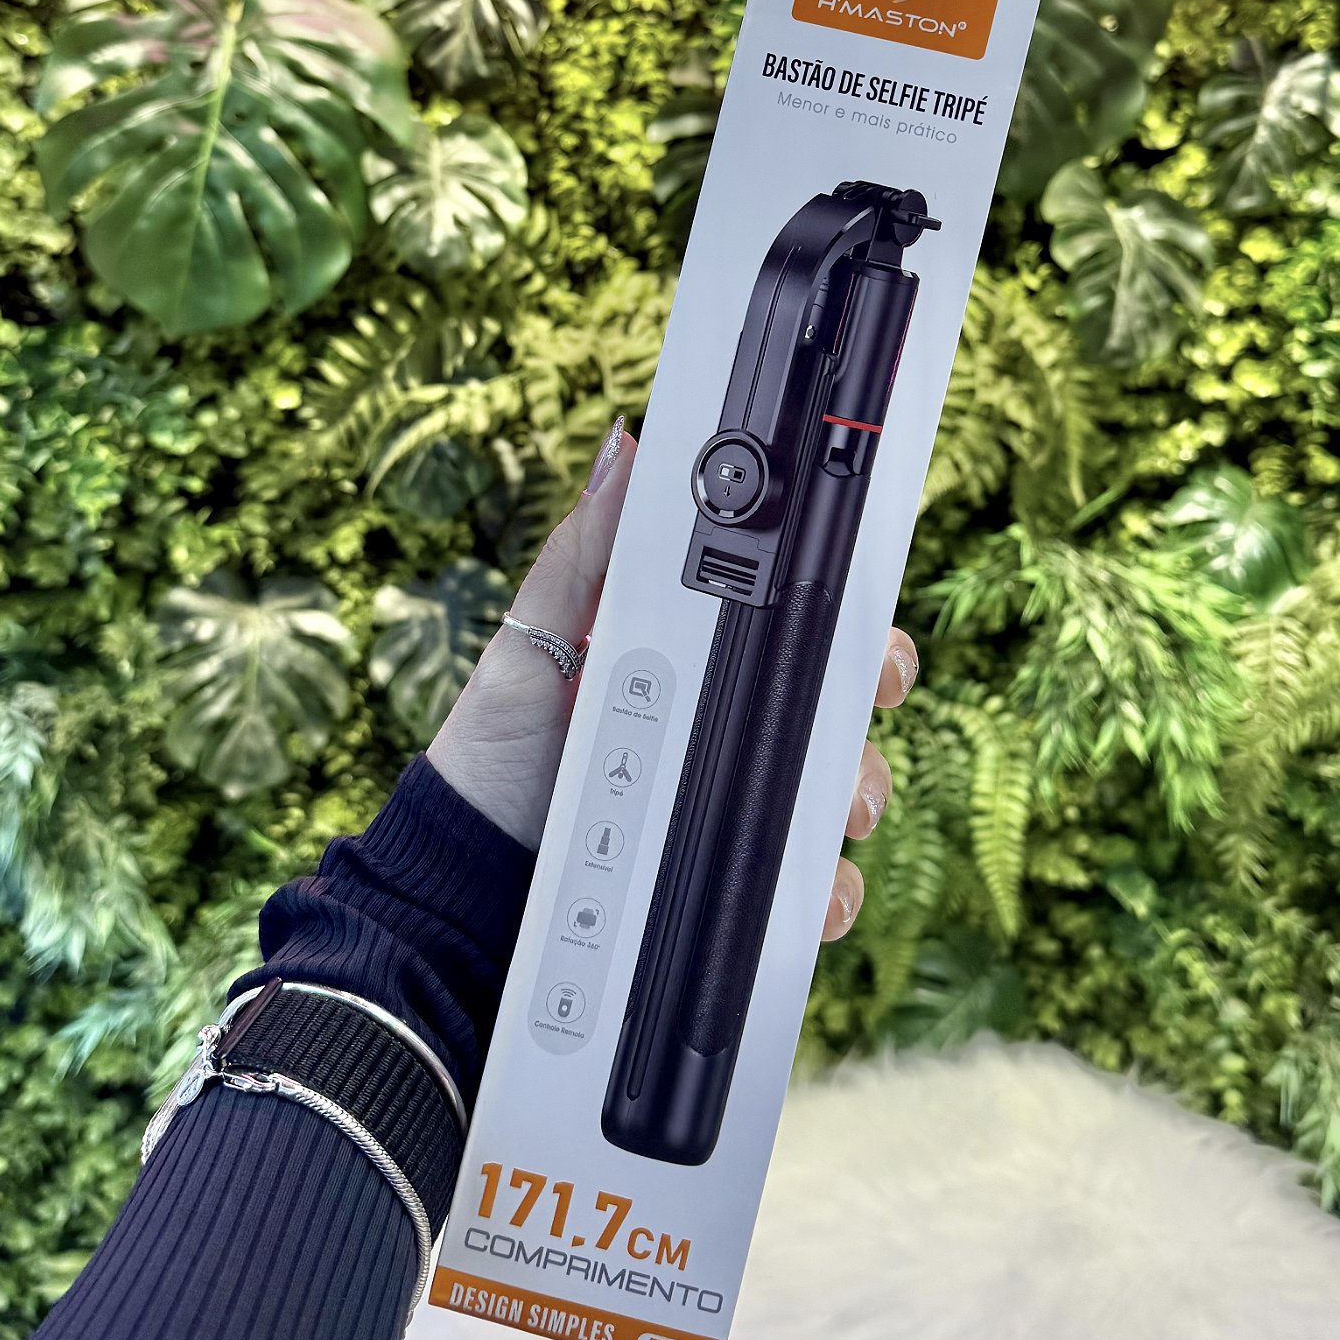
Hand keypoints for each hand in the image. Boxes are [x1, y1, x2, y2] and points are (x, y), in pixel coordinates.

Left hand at [429, 416, 917, 940]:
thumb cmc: (496, 746)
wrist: (469, 867)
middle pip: (833, 697)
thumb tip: (625, 448)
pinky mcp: (724, 871)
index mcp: (689, 654)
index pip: (787, 619)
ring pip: (834, 787)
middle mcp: (722, 720)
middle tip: (868, 698)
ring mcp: (730, 797)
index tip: (863, 612)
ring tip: (836, 807)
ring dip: (856, 791)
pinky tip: (814, 891)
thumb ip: (584, 553)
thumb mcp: (531, 638)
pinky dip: (825, 888)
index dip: (841, 612)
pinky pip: (799, 880)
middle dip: (871, 694)